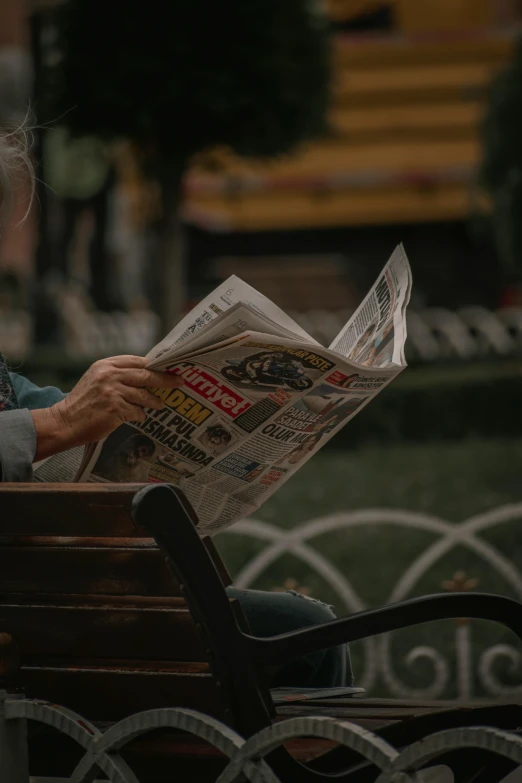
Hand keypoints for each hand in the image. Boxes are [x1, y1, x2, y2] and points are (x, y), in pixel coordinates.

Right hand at [32, 355, 182, 460]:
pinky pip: (137, 411)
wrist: (65, 421)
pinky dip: (140, 415)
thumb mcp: (96, 379)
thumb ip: (117, 374)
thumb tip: (147, 374)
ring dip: (154, 401)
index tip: (169, 368)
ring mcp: (112, 391)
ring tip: (160, 405)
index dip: (155, 365)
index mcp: (105, 365)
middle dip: (165, 379)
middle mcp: (109, 375)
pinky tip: (137, 417)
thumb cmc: (83, 403)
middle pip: (146, 374)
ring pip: (144, 394)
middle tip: (179, 382)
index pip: (137, 361)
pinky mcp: (115, 408)